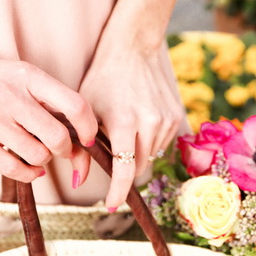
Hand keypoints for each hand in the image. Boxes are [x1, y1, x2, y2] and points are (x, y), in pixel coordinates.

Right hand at [0, 48, 97, 182]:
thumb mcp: (22, 76)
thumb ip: (50, 100)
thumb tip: (83, 138)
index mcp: (29, 77)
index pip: (75, 106)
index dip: (89, 128)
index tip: (87, 139)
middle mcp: (10, 96)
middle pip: (58, 137)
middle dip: (66, 150)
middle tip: (61, 151)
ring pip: (37, 155)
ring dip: (44, 160)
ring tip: (37, 153)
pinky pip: (12, 168)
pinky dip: (29, 174)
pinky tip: (29, 169)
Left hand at [80, 39, 184, 209]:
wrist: (132, 50)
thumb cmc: (102, 80)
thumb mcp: (86, 111)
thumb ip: (82, 147)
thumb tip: (79, 181)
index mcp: (124, 122)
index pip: (123, 170)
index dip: (117, 192)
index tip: (110, 206)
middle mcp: (150, 123)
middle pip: (137, 167)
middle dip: (123, 168)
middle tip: (111, 150)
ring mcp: (166, 119)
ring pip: (150, 156)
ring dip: (137, 152)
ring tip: (126, 128)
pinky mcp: (176, 116)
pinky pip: (161, 142)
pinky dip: (149, 140)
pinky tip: (139, 120)